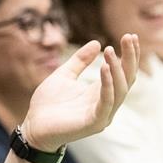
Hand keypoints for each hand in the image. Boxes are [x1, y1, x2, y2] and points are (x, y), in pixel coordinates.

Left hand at [21, 35, 139, 151]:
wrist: (32, 127)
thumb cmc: (47, 104)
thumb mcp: (64, 75)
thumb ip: (80, 61)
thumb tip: (97, 42)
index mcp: (101, 92)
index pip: (123, 72)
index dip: (129, 54)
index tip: (130, 35)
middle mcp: (107, 103)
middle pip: (127, 79)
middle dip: (129, 57)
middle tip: (128, 37)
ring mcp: (102, 114)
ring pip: (120, 90)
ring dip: (117, 69)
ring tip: (110, 51)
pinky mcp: (93, 123)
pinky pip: (106, 102)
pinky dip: (108, 85)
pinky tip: (105, 68)